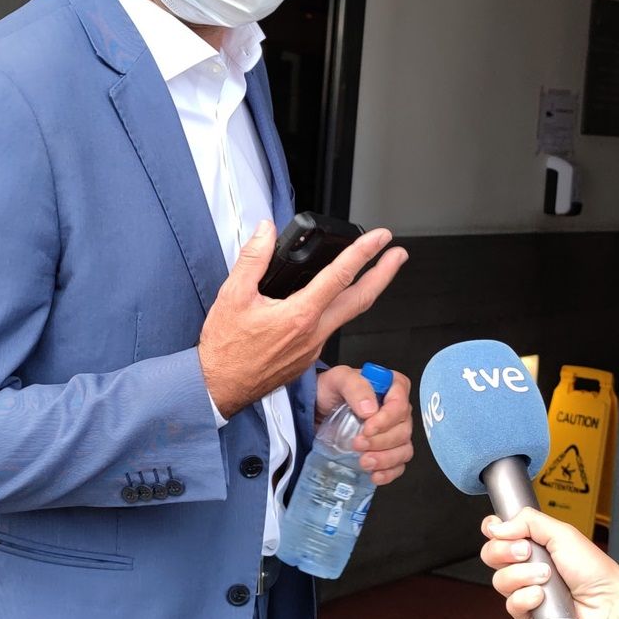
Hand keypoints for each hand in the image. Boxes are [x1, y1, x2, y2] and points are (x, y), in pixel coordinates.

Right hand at [200, 222, 406, 418]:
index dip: (363, 253)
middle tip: (398, 254)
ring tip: (375, 274)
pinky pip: (329, 330)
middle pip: (360, 300)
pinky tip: (333, 302)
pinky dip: (339, 311)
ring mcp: (314, 348)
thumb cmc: (225, 348)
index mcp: (299, 315)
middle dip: (384, 274)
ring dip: (365, 292)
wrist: (220, 387)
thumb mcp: (232, 295)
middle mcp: (313, 333)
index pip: (340, 277)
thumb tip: (266, 231)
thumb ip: (253, 258)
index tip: (380, 238)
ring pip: (347, 315)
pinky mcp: (307, 358)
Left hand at [316, 364, 413, 485]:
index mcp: (393, 388)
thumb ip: (355, 386)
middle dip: (381, 442)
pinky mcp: (387, 451)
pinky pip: (398, 465)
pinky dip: (388, 473)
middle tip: (357, 444)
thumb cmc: (331, 390)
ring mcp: (394, 433)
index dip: (387, 419)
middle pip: (403, 430)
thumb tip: (370, 409)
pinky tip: (375, 475)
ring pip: (403, 450)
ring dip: (385, 459)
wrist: (317, 409)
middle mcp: (398, 412)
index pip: (400, 404)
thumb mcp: (339, 378)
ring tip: (364, 462)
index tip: (367, 428)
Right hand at [480, 508, 618, 618]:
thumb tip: (497, 525)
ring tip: (546, 577)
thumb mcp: (563, 534)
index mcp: (535, 545)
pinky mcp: (528, 615)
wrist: (608, 607)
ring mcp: (526, 591)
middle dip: (505, 551)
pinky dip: (526, 598)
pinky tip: (543, 596)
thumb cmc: (596, 573)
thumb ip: (528, 521)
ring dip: (523, 576)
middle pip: (491, 555)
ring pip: (499, 580)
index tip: (497, 529)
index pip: (499, 533)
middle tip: (527, 552)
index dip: (493, 530)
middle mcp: (527, 567)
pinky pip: (510, 605)